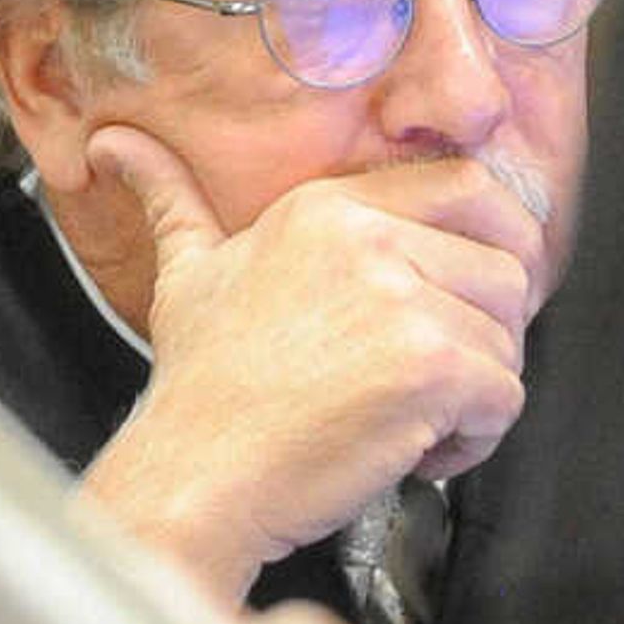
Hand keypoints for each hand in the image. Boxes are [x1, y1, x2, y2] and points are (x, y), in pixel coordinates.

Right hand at [79, 127, 547, 597]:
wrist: (196, 477)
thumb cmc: (199, 388)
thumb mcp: (187, 271)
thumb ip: (172, 200)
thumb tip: (114, 147)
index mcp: (328, 207)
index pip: (471, 188)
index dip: (498, 245)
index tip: (474, 298)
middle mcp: (369, 239)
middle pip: (506, 268)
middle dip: (490, 330)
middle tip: (443, 374)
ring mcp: (403, 302)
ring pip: (509, 339)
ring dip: (475, 392)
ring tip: (411, 420)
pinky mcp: (429, 368)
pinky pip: (504, 398)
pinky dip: (473, 440)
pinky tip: (414, 451)